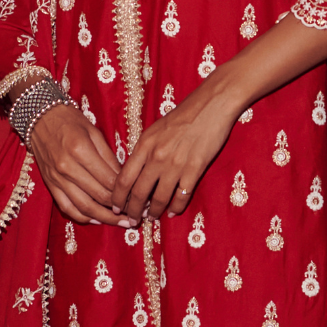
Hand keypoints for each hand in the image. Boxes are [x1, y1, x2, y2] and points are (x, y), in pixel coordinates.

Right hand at [26, 104, 127, 224]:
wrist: (39, 118)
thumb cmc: (70, 121)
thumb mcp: (94, 132)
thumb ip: (109, 157)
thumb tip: (125, 179)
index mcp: (81, 151)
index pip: (109, 180)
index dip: (127, 192)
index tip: (139, 197)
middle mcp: (67, 168)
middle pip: (100, 196)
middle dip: (121, 208)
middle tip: (137, 214)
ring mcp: (57, 179)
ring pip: (85, 207)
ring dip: (106, 218)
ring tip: (122, 223)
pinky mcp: (50, 185)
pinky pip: (68, 208)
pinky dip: (83, 217)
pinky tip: (98, 220)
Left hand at [112, 81, 236, 220]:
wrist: (210, 106)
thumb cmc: (182, 116)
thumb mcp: (154, 130)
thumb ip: (143, 150)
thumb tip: (134, 172)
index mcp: (144, 145)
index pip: (123, 178)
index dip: (117, 198)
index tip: (116, 207)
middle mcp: (156, 157)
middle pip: (138, 193)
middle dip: (133, 211)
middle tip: (132, 220)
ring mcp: (176, 165)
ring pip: (159, 198)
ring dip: (153, 212)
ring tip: (151, 217)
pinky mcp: (194, 169)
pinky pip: (181, 196)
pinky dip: (175, 207)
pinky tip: (172, 211)